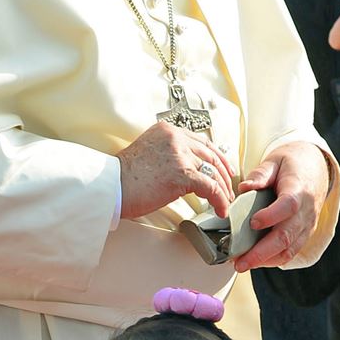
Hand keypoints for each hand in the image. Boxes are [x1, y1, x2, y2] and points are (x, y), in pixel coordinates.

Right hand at [119, 122, 233, 220]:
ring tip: (225, 202)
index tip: (224, 168)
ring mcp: (179, 154)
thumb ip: (168, 154)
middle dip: (224, 174)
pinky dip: (219, 200)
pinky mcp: (182, 174)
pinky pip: (210, 187)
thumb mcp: (149, 153)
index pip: (202, 141)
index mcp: (168, 131)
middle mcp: (176, 138)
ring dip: (223, 190)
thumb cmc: (124, 176)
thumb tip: (187, 169)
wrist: (111, 186)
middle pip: (211, 155)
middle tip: (229, 188)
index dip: (218, 156)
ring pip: (213, 171)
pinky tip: (220, 209)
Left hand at [232, 140, 329, 271]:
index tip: (253, 222)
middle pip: (286, 236)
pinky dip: (272, 260)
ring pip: (289, 249)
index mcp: (299, 189)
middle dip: (261, 252)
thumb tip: (243, 188)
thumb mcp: (275, 161)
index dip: (271, 216)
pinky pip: (290, 252)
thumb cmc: (292, 165)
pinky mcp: (304, 234)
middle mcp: (306, 211)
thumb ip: (260, 174)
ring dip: (265, 260)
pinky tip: (256, 261)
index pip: (288, 206)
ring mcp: (307, 225)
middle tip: (239, 261)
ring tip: (243, 264)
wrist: (316, 169)